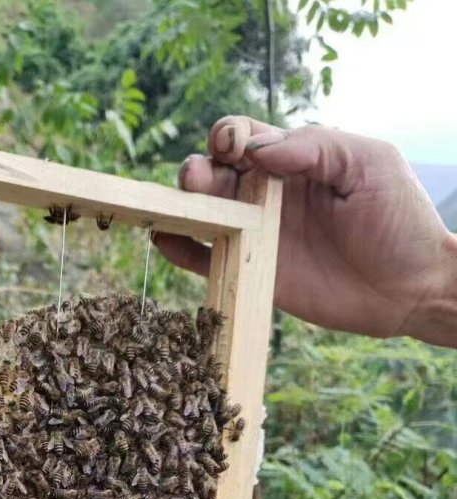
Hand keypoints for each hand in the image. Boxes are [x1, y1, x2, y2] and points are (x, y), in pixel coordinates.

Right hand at [154, 115, 456, 346]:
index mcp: (295, 160)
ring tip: (179, 206)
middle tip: (197, 179)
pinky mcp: (255, 274)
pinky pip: (208, 260)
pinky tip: (165, 240)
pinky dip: (182, 250)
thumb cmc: (399, 219)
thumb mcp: (368, 164)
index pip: (247, 138)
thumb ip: (316, 147)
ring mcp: (259, 236)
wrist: (409, 287)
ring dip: (185, 205)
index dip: (229, 136)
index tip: (230, 146)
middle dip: (199, 170)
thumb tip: (258, 153)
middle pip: (216, 173)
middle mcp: (269, 196)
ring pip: (206, 213)